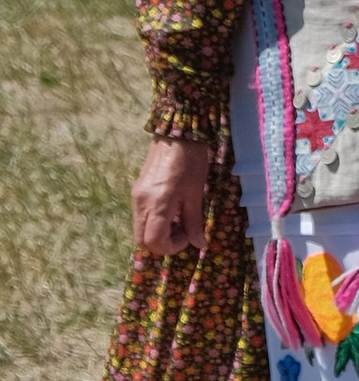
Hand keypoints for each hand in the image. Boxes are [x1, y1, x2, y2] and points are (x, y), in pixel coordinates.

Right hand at [134, 138, 211, 255]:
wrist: (177, 133)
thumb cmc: (191, 162)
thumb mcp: (196, 194)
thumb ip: (194, 222)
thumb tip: (200, 244)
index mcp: (157, 204)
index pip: (153, 241)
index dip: (171, 247)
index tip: (188, 237)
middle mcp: (141, 203)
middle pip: (141, 240)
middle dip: (162, 244)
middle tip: (182, 233)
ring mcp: (136, 197)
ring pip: (139, 230)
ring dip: (157, 234)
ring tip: (179, 222)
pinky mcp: (137, 191)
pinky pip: (140, 217)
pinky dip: (154, 223)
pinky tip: (171, 212)